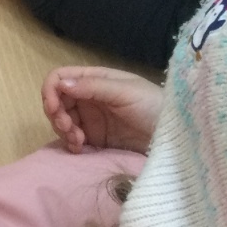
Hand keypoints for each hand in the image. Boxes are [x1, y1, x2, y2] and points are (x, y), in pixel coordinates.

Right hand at [41, 65, 162, 153]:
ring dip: (62, 130)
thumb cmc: (154, 106)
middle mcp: (89, 97)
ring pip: (61, 120)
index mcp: (95, 79)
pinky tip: (80, 148)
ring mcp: (91, 119)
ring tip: (77, 141)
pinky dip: (70, 143)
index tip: (53, 107)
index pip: (61, 78)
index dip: (51, 90)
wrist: (176, 137)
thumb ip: (93, 87)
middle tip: (67, 128)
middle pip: (57, 100)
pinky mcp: (96, 139)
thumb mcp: (125, 92)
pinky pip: (72, 139)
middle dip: (56, 114)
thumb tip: (60, 84)